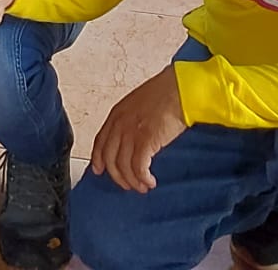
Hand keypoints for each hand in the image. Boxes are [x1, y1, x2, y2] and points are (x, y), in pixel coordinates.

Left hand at [90, 66, 188, 193]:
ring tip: (142, 187)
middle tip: (127, 185)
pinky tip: (150, 182)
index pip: (100, 141)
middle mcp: (120, 124)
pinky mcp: (146, 140)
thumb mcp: (139, 105)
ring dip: (132, 181)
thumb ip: (131, 120)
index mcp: (117, 114)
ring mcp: (131, 132)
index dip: (98, 158)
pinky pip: (139, 167)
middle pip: (109, 157)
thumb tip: (133, 138)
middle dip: (117, 176)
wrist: (180, 90)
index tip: (99, 170)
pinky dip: (143, 178)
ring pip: (123, 165)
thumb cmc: (166, 94)